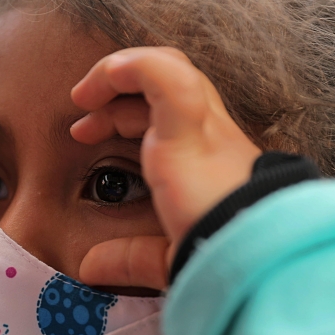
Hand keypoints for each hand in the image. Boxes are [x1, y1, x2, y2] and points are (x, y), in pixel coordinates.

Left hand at [71, 47, 261, 289]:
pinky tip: (101, 80)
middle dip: (118, 95)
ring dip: (118, 73)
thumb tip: (89, 267)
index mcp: (209, 163)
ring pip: (169, 67)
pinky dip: (128, 67)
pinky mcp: (190, 124)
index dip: (123, 116)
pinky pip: (161, 73)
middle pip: (168, 86)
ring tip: (82, 97)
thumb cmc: (219, 262)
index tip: (85, 137)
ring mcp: (204, 126)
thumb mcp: (166, 257)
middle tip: (81, 125)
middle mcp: (212, 136)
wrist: (253, 260)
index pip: (169, 114)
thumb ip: (129, 258)